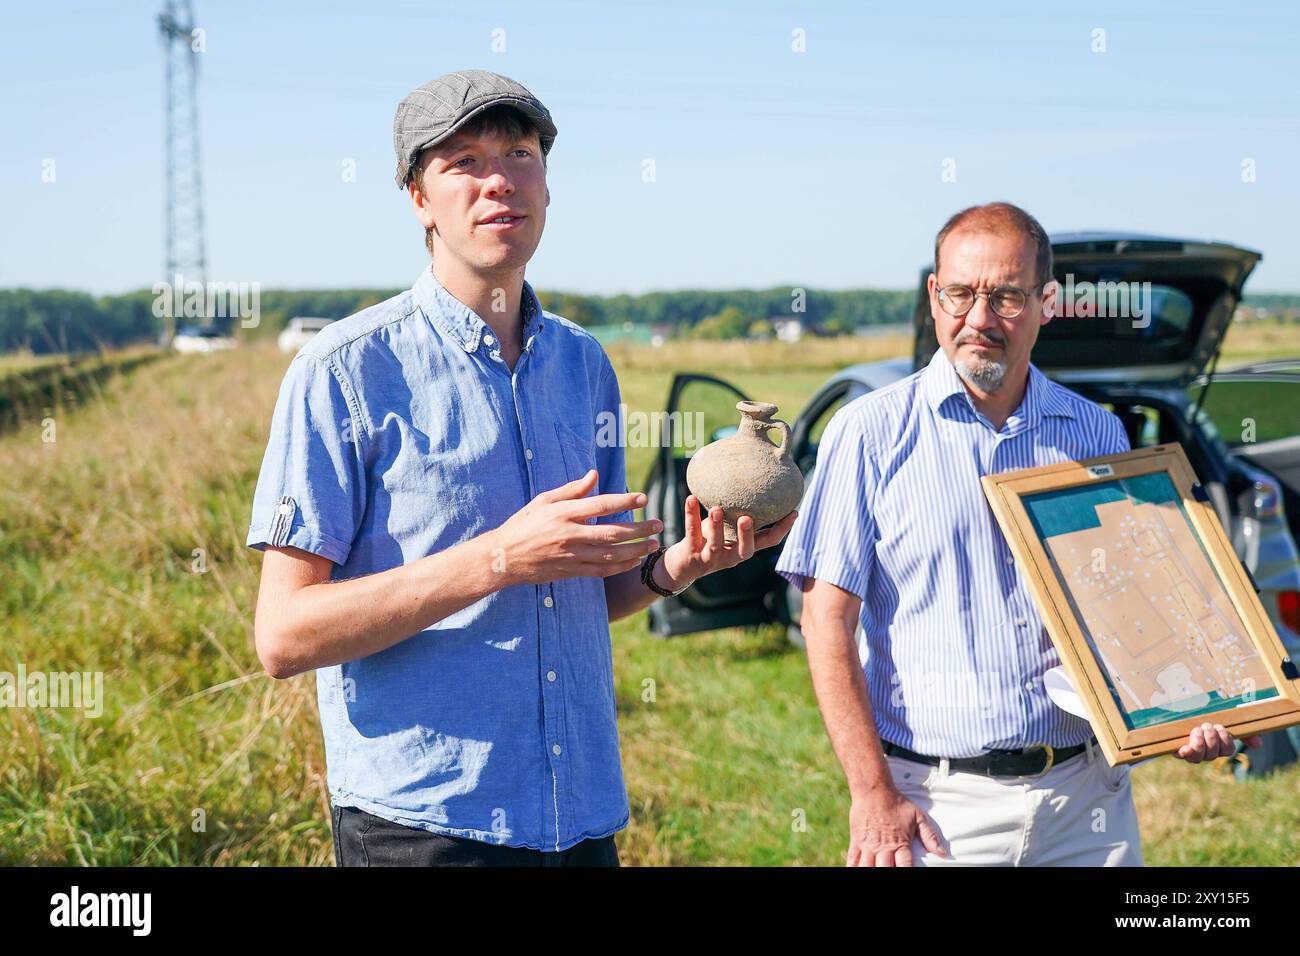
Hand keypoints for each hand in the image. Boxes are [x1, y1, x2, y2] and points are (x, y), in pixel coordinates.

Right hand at [488, 470, 661, 586]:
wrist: (503, 557)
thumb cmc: (524, 524)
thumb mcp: (544, 501)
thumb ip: (572, 490)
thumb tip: (594, 474)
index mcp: (563, 513)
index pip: (601, 505)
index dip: (624, 501)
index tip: (643, 499)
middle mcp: (570, 534)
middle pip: (612, 532)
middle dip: (639, 528)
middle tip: (658, 523)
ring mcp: (571, 556)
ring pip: (611, 555)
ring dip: (635, 549)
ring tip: (653, 543)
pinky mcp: (571, 572)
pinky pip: (601, 571)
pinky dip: (620, 567)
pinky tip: (635, 561)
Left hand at [655, 494, 798, 591]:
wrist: (681, 565)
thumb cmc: (707, 540)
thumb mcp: (725, 527)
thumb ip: (736, 511)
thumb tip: (749, 476)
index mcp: (743, 548)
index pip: (768, 542)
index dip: (783, 529)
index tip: (794, 511)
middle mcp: (730, 556)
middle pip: (745, 551)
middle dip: (747, 535)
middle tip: (747, 518)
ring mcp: (710, 558)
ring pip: (716, 545)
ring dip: (716, 526)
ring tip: (717, 509)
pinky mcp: (691, 555)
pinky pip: (691, 533)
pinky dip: (691, 515)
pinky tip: (691, 498)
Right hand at [847, 789, 945, 866]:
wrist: (874, 789)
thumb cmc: (897, 803)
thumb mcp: (917, 817)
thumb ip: (930, 836)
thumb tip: (943, 853)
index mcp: (900, 843)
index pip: (905, 867)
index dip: (907, 873)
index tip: (909, 875)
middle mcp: (884, 847)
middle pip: (885, 871)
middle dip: (886, 874)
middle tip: (888, 874)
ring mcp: (868, 846)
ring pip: (867, 868)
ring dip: (870, 872)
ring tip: (874, 874)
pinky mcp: (856, 841)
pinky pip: (853, 860)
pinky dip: (853, 868)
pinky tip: (856, 871)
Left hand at [1174, 722, 1262, 762]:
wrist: (1177, 711)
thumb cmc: (1203, 716)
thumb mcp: (1225, 720)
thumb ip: (1242, 731)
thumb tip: (1259, 744)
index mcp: (1218, 746)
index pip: (1228, 750)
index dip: (1225, 740)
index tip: (1220, 727)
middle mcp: (1205, 752)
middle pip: (1214, 755)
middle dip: (1212, 738)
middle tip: (1206, 725)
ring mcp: (1190, 752)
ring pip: (1199, 757)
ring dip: (1200, 742)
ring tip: (1196, 730)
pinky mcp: (1175, 749)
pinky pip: (1181, 756)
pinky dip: (1185, 752)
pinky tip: (1185, 747)